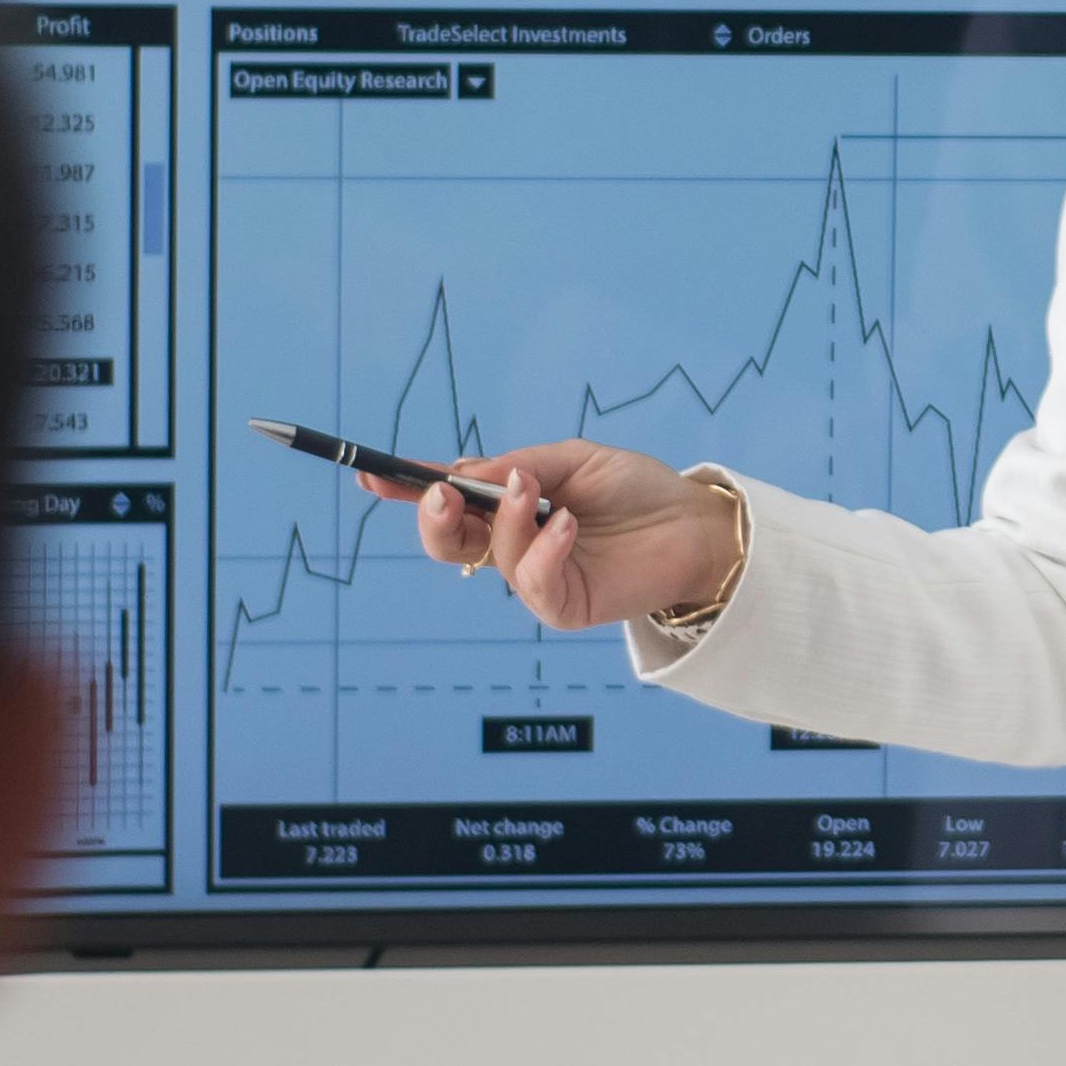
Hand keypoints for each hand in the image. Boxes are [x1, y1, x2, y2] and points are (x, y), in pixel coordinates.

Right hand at [363, 440, 741, 633]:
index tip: (371, 476)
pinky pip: (534, 583)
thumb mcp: (574, 460)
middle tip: (443, 493)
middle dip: (434, 517)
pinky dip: (544, 549)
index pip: (449, 500)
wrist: (694, 524)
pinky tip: (569, 525)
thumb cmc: (637, 490)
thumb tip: (467, 474)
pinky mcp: (564, 606)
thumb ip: (521, 466)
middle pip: (447, 543)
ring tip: (532, 489)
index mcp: (508, 506)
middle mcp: (513, 544)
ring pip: (491, 556)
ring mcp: (536, 578)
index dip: (408, 488)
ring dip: (505, 519)